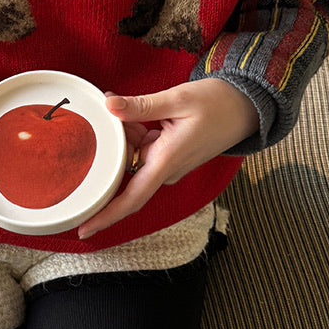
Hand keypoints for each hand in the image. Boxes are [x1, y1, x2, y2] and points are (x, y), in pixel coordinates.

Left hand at [77, 78, 258, 238]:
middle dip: (111, 149)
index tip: (83, 229)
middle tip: (109, 116)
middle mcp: (166, 169)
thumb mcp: (177, 99)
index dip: (106, 216)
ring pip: (132, 156)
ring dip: (125, 136)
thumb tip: (109, 105)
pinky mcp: (170, 155)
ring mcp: (169, 164)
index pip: (132, 199)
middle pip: (124, 171)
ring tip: (125, 108)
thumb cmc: (217, 103)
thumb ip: (141, 106)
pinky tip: (133, 115)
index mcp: (167, 161)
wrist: (246, 105)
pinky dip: (135, 132)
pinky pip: (143, 149)